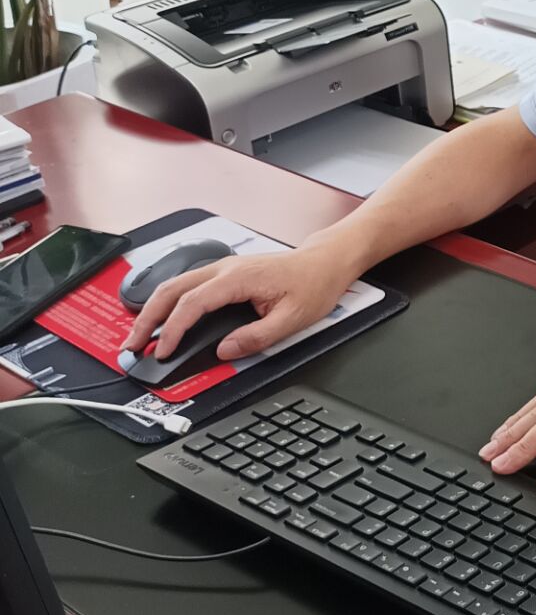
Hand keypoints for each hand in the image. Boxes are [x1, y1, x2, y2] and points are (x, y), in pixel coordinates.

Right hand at [123, 247, 354, 363]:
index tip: (162, 351)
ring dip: (153, 310)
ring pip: (175, 285)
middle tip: (133, 345)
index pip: (193, 304)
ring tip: (141, 337)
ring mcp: (222, 268)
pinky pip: (187, 286)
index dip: (174, 330)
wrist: (323, 263)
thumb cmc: (312, 285)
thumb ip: (256, 337)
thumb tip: (224, 351)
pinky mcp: (223, 273)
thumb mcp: (292, 320)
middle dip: (147, 318)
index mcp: (238, 278)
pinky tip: (162, 319)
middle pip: (171, 290)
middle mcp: (224, 268)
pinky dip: (168, 303)